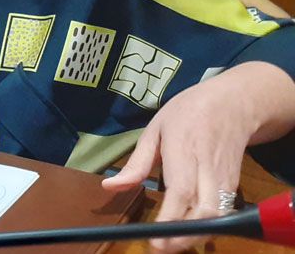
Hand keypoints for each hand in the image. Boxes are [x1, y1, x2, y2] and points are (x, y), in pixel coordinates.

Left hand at [102, 70, 254, 252]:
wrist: (232, 103)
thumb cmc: (187, 113)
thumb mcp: (155, 130)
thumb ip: (136, 163)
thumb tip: (110, 186)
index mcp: (184, 151)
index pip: (181, 191)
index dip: (170, 218)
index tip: (156, 238)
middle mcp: (207, 168)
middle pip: (205, 211)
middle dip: (185, 236)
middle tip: (161, 248)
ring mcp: (224, 178)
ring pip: (218, 217)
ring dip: (197, 236)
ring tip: (172, 245)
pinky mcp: (233, 185)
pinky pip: (223, 212)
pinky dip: (208, 227)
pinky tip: (189, 234)